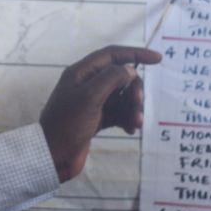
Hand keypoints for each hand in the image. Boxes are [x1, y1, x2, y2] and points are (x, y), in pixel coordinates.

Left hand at [38, 45, 162, 181]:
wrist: (53, 156)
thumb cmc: (67, 124)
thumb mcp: (89, 97)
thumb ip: (111, 79)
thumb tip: (129, 69)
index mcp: (81, 73)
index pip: (112, 55)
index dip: (135, 54)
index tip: (157, 59)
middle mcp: (87, 84)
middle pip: (120, 77)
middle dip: (133, 89)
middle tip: (137, 104)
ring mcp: (92, 103)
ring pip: (121, 97)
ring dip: (132, 108)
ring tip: (135, 123)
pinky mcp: (97, 119)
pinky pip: (119, 113)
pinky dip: (127, 119)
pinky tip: (130, 129)